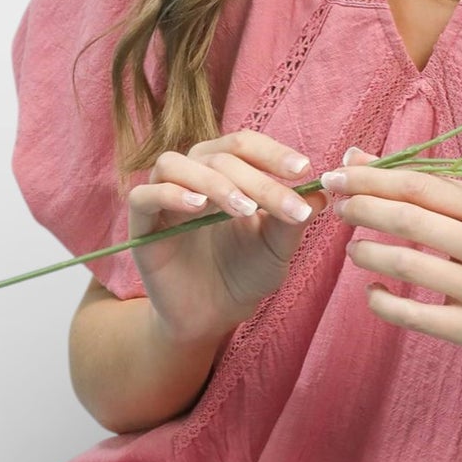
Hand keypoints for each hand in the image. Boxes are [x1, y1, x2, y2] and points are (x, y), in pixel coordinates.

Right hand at [127, 129, 331, 344]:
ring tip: (244, 209)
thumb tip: (320, 191)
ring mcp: (163, 197)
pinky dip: (170, 194)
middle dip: (257, 179)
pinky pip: (144, 195)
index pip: (244, 145)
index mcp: (224, 172)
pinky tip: (199, 208)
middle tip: (285, 207)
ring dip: (214, 182)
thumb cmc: (245, 274)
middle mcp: (192, 176)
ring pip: (175, 164)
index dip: (273, 152)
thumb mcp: (277, 247)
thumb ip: (293, 218)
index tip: (304, 170)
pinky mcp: (141, 224)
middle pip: (218, 156)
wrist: (212, 316)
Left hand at [327, 146, 461, 368]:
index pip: (422, 185)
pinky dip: (381, 301)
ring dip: (367, 252)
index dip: (372, 178)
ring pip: (408, 264)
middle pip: (411, 219)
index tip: (337, 174)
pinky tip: (372, 291)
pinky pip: (413, 315)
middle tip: (336, 206)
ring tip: (353, 249)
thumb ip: (425, 185)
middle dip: (362, 208)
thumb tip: (357, 157)